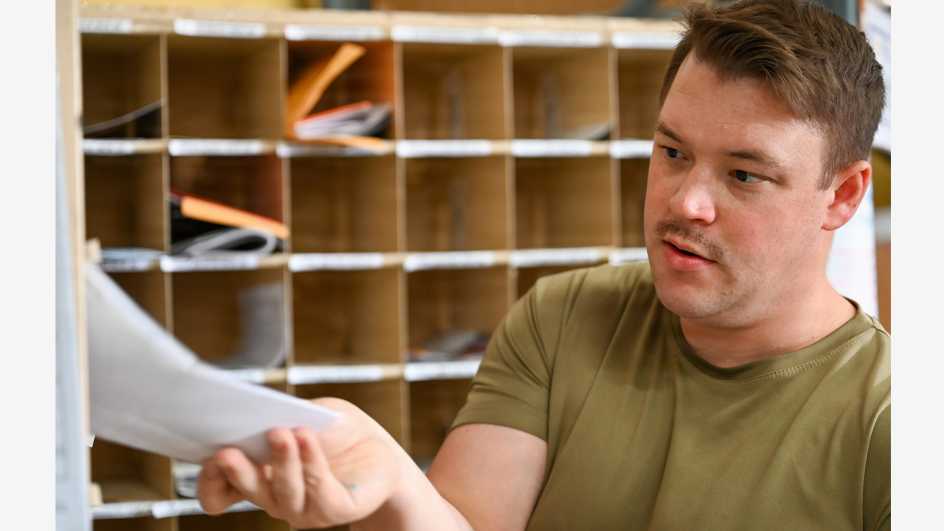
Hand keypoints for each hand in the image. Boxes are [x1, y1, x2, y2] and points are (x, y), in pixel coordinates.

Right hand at [197, 397, 400, 527]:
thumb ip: (280, 414)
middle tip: (226, 450)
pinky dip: (310, 460)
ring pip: (284, 491)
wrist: (378, 447)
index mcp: (257, 478)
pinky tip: (306, 436)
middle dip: (238, 471)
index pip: (220, 493)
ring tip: (281, 431)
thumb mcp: (304, 412)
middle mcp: (275, 499)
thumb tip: (257, 412)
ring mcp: (305, 510)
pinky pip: (319, 489)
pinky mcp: (335, 510)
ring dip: (281, 461)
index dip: (210, 482)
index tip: (206, 459)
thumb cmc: (334, 429)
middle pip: (249, 491)